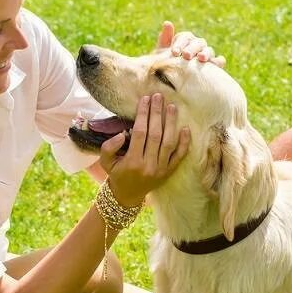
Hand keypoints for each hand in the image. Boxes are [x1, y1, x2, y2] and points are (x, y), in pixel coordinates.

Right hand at [99, 92, 190, 206]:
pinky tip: (186, 128)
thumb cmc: (116, 174)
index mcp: (132, 162)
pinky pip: (179, 156)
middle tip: (159, 97)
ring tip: (172, 107)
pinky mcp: (169, 172)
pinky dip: (184, 143)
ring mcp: (161, 169)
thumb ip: (109, 147)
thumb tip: (122, 134)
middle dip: (157, 113)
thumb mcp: (105, 163)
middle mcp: (149, 165)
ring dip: (171, 123)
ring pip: (169, 143)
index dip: (143, 114)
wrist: (128, 195)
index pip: (140, 133)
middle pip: (156, 135)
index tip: (145, 99)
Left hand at [157, 21, 226, 66]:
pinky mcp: (214, 65)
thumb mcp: (162, 55)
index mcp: (185, 41)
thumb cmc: (167, 67)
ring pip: (209, 50)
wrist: (173, 83)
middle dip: (192, 48)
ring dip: (205, 53)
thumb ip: (164, 41)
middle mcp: (197, 46)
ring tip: (201, 58)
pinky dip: (219, 61)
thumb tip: (167, 23)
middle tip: (186, 56)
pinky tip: (216, 65)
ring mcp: (206, 55)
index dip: (180, 43)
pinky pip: (219, 61)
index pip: (185, 37)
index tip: (174, 52)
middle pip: (198, 42)